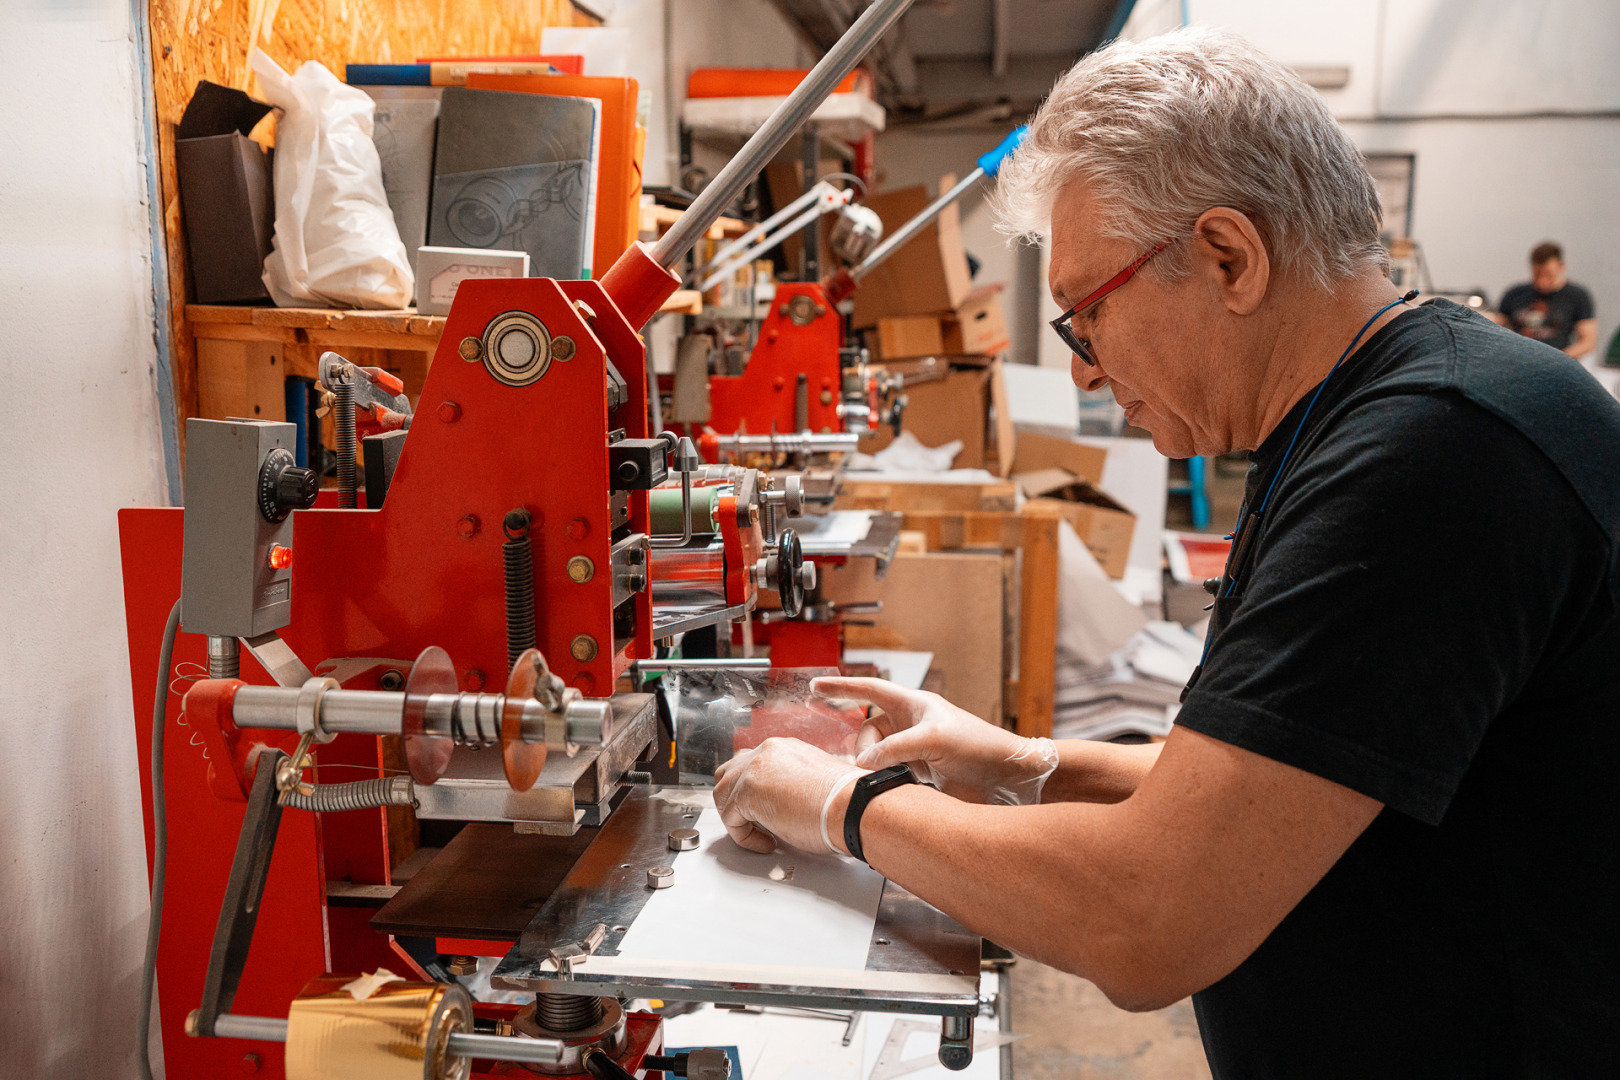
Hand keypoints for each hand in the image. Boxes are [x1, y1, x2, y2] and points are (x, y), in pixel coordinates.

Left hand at [714, 737, 864, 853]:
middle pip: (729, 773)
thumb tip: (780, 805)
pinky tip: (767, 844)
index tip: (766, 813)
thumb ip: (789, 787)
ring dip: (737, 817)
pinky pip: (730, 818)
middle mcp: (766, 752)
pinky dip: (744, 836)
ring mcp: (754, 769)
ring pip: (723, 794)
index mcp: (783, 748)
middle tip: (751, 822)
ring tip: (760, 834)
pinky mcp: (747, 792)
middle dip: (735, 799)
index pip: (751, 765)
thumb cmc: (845, 801)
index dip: (753, 792)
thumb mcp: (812, 784)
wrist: (853, 806)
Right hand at [812, 676, 1058, 805]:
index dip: (841, 687)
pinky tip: (896, 790)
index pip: (869, 689)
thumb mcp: (934, 740)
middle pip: (867, 732)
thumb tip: (862, 764)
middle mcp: (911, 725)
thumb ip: (894, 749)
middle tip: (869, 768)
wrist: (1008, 776)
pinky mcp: (919, 774)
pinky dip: (885, 782)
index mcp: (914, 705)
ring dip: (875, 769)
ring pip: (876, 757)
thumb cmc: (980, 746)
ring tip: (890, 780)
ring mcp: (914, 751)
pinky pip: (888, 775)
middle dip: (863, 749)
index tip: (815, 687)